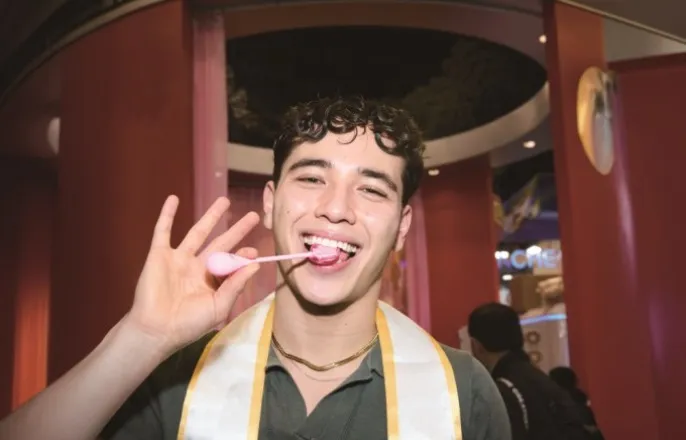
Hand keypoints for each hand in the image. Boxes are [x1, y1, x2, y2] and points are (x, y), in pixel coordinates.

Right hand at [125, 195, 259, 354]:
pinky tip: (173, 198)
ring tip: (224, 201)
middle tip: (254, 216)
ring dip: (210, 216)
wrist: (156, 329)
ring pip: (197, 232)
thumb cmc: (189, 323)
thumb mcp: (219, 306)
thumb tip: (255, 264)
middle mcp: (197, 268)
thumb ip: (236, 284)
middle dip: (237, 230)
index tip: (253, 250)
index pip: (231, 263)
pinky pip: (163, 231)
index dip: (243, 255)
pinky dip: (167, 215)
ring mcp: (178, 259)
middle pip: (221, 242)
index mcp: (212, 282)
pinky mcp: (159, 255)